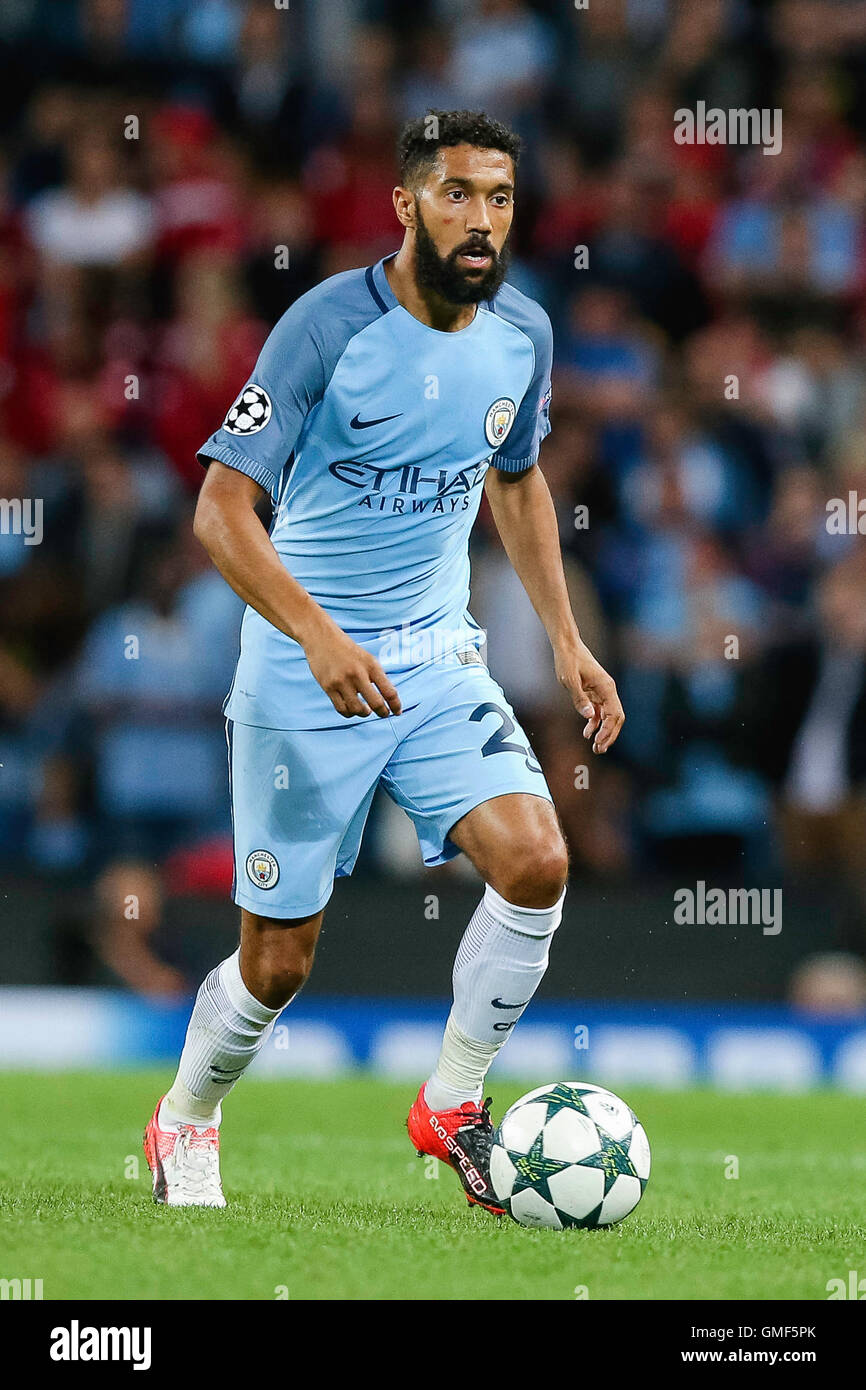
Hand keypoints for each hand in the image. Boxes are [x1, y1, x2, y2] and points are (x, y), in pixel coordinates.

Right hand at [302, 618, 401, 718]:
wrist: (322, 638)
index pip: (389, 691)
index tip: (397, 712)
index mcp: (371, 665)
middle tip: (383, 714)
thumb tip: (389, 698)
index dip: (395, 705)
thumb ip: (377, 677)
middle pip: (376, 703)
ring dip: (364, 713)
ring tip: (365, 710)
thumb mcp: (367, 659)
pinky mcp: (328, 687)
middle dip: (382, 712)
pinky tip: (352, 710)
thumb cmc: (347, 650)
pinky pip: (342, 709)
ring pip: (357, 709)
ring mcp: (342, 681)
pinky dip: (349, 713)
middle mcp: (358, 674)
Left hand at [555, 638, 623, 753]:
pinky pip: (599, 712)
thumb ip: (579, 699)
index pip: (615, 714)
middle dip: (610, 735)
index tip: (598, 741)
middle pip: (616, 718)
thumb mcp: (569, 680)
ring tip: (596, 747)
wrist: (567, 646)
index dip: (609, 730)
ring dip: (604, 732)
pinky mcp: (594, 693)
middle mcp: (607, 690)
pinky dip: (595, 723)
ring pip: (609, 717)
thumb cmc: (568, 660)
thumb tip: (590, 717)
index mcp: (606, 687)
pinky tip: (587, 733)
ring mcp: (602, 692)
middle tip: (599, 750)